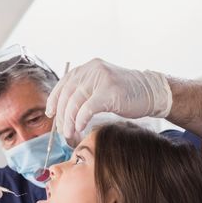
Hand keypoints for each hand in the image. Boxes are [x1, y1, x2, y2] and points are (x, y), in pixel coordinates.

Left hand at [45, 58, 171, 140]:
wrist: (151, 92)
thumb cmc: (124, 95)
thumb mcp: (100, 87)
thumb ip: (83, 93)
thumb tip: (62, 112)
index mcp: (87, 68)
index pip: (63, 84)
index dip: (54, 100)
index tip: (50, 114)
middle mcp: (92, 70)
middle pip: (67, 95)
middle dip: (62, 115)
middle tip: (62, 130)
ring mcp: (101, 78)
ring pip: (75, 102)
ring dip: (69, 121)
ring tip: (68, 134)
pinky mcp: (109, 91)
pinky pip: (88, 107)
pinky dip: (81, 119)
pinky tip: (79, 128)